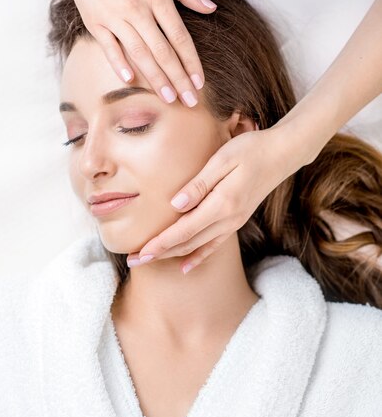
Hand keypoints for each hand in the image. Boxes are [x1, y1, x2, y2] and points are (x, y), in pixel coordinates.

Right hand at [51, 0, 217, 106]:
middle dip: (178, 79)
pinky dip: (119, 64)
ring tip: (169, 98)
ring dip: (156, 79)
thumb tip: (211, 9)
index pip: (180, 36)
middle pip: (163, 51)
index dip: (191, 62)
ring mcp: (115, 16)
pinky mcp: (95, 22)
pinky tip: (131, 81)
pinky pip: (109, 47)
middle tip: (189, 101)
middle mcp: (137, 8)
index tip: (200, 82)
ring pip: (140, 54)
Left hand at [126, 125, 315, 273]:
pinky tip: (184, 266)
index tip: (140, 253)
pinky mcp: (236, 221)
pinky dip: (197, 257)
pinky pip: (213, 245)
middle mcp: (228, 219)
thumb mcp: (222, 159)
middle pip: (187, 244)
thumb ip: (198, 184)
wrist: (282, 154)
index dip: (160, 243)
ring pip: (197, 247)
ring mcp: (233, 223)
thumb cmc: (251, 149)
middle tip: (133, 261)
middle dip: (159, 254)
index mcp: (222, 204)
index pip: (184, 230)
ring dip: (172, 256)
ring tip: (148, 261)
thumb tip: (174, 205)